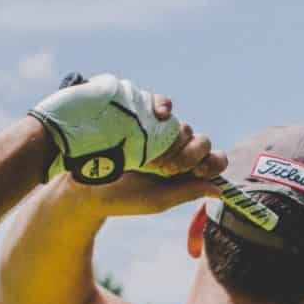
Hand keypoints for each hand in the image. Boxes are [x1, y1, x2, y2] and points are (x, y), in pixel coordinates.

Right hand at [30, 73, 226, 214]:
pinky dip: (165, 107)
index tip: (199, 171)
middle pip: (202, 141)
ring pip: (185, 125)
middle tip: (168, 168)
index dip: (212, 162)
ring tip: (152, 157)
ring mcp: (159, 133)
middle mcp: (175, 150)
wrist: (85, 185)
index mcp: (184, 172)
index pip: (213, 160)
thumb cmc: (121, 198)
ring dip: (176, 139)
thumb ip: (187, 193)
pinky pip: (163, 104)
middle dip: (192, 153)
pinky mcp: (142, 118)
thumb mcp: (157, 200)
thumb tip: (219, 191)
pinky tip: (160, 116)